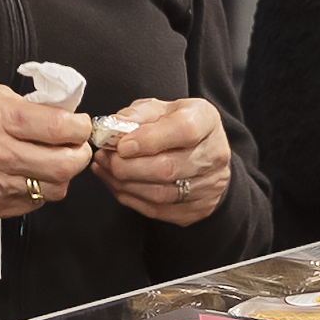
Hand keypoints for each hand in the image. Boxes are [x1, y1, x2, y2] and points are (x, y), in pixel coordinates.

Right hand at [0, 85, 92, 219]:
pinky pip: (33, 203)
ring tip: (52, 161)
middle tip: (76, 146)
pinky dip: (39, 189)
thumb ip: (27, 106)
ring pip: (54, 189)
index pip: (58, 128)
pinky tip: (28, 174)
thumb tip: (63, 116)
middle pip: (64, 165)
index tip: (80, 125)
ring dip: (62, 175)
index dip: (80, 127)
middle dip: (80, 154)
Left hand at [94, 98, 233, 226]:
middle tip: (105, 158)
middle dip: (127, 166)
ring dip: (124, 184)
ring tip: (105, 170)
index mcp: (205, 120)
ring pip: (161, 194)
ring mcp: (210, 185)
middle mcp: (214, 154)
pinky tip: (117, 185)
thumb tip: (110, 128)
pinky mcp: (199, 208)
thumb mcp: (158, 109)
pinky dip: (131, 199)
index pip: (183, 131)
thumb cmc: (174, 126)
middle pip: (168, 168)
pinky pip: (159, 211)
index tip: (121, 145)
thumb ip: (135, 115)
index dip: (148, 140)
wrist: (200, 152)